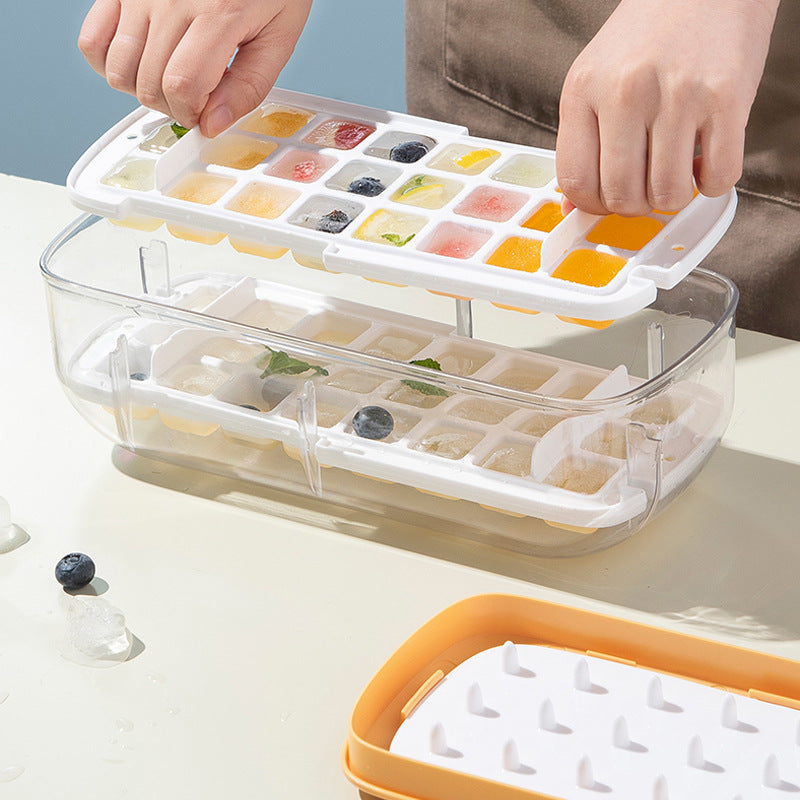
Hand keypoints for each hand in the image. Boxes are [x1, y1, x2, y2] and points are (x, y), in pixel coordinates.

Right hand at [79, 0, 312, 136]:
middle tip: (194, 100)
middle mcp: (171, 1)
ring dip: (144, 92)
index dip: (192, 114)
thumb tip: (212, 124)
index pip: (182, 86)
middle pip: (149, 84)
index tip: (205, 115)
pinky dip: (108, 65)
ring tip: (170, 83)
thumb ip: (249, 86)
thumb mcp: (279, 35)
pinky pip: (92, 40)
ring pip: (118, 69)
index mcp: (217, 14)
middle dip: (173, 109)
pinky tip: (140, 65)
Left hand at [555, 0, 779, 215]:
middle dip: (635, 205)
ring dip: (673, 196)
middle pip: (621, 196)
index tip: (606, 201)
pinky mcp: (727, 98)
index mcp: (583, 89)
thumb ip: (582, 142)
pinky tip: (704, 159)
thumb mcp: (595, 79)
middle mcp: (627, 92)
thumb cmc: (649, 35)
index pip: (575, 181)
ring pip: (668, 195)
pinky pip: (717, 176)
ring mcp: (678, 95)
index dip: (592, 206)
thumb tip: (574, 208)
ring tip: (676, 169)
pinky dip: (712, 182)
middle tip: (645, 186)